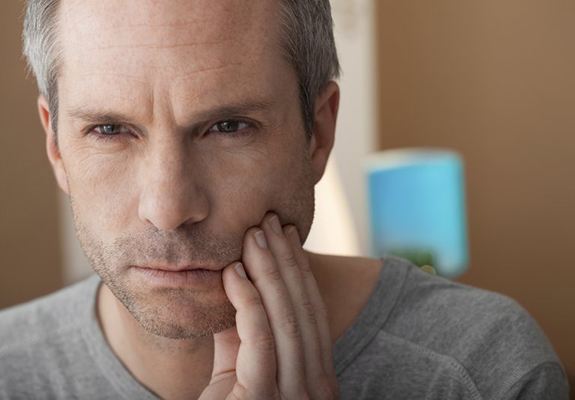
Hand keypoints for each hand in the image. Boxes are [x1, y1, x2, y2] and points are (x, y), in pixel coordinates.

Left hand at [198, 213, 338, 399]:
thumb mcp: (238, 369)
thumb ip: (240, 332)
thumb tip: (235, 283)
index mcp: (316, 378)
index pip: (311, 312)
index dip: (299, 271)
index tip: (286, 234)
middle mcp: (316, 387)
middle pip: (303, 309)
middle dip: (286, 261)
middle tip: (270, 220)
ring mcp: (294, 396)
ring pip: (286, 318)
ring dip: (269, 271)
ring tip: (254, 235)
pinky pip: (260, 338)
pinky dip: (248, 301)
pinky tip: (233, 272)